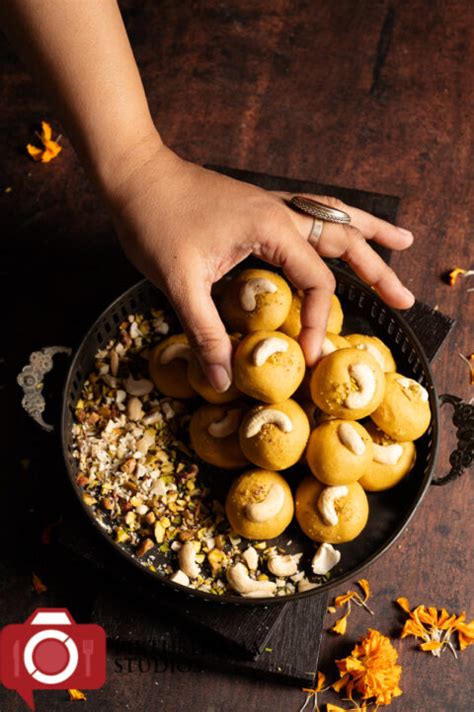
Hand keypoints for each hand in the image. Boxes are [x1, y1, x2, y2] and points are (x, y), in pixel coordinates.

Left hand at [106, 136, 413, 391]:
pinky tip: (342, 224)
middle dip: (378, 273)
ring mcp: (272, 204)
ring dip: (369, 235)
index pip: (316, 282)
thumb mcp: (179, 283)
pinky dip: (336, 219)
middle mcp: (282, 212)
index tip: (311, 355)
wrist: (135, 173)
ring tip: (403, 242)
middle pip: (345, 243)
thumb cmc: (154, 220)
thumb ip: (205, 331)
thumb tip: (223, 380)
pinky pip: (311, 210)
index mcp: (272, 228)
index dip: (319, 322)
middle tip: (405, 300)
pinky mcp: (259, 205)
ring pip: (335, 218)